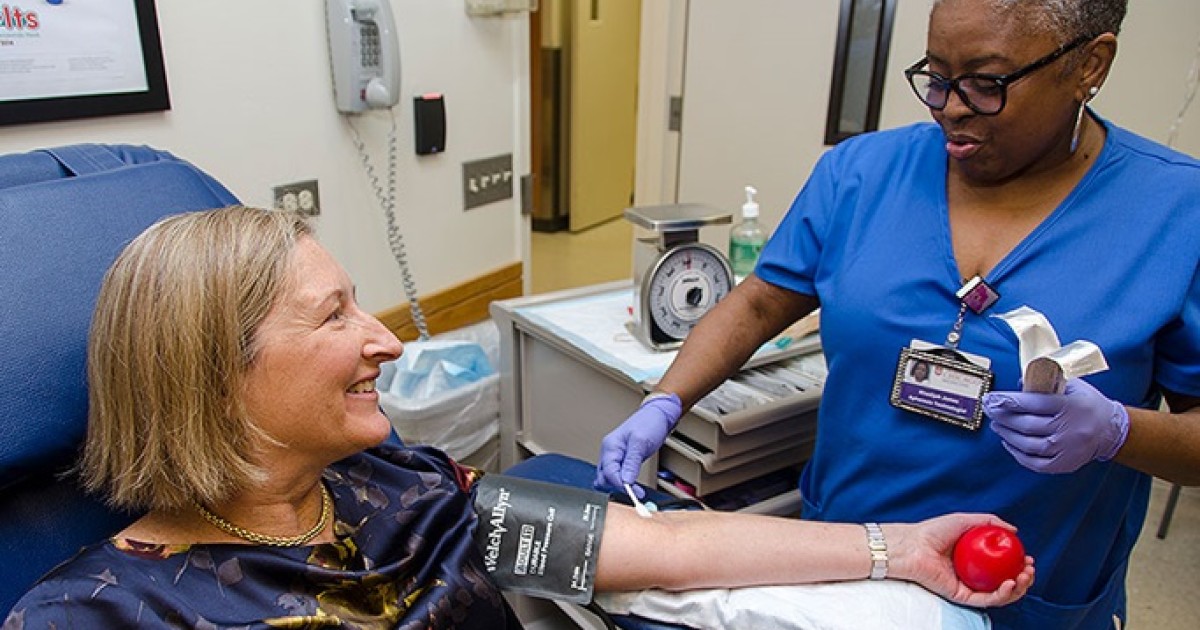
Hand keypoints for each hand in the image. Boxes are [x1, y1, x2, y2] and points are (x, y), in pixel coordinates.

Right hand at [594, 393, 681, 497]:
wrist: (658, 415)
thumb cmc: (649, 422)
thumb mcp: (641, 442)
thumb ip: (631, 462)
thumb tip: (625, 481)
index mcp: (610, 446)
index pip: (609, 472)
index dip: (621, 484)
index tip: (634, 492)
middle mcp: (610, 452)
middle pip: (605, 477)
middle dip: (618, 487)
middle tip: (636, 493)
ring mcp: (615, 456)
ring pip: (609, 478)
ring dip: (620, 486)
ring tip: (636, 490)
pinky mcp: (623, 460)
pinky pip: (618, 475)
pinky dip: (624, 482)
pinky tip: (633, 485)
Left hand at [891, 514, 1034, 607]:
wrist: (913, 545)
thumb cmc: (933, 531)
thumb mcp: (965, 521)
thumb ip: (989, 523)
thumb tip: (1014, 531)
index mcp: (976, 560)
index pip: (1003, 567)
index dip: (1019, 566)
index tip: (1029, 559)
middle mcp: (973, 575)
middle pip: (1005, 583)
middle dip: (1024, 580)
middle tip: (1029, 569)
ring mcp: (968, 587)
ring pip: (999, 595)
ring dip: (1018, 589)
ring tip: (1024, 576)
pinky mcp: (961, 596)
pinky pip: (985, 600)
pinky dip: (1001, 594)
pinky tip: (1010, 584)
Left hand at [983, 378, 1129, 473]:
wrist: (1112, 430)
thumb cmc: (1087, 404)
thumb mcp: (1073, 386)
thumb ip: (1047, 382)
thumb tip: (1019, 384)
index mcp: (1070, 406)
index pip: (1033, 403)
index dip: (1009, 401)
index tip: (992, 398)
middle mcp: (1068, 429)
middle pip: (1027, 424)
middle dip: (1003, 416)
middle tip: (989, 409)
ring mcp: (1066, 449)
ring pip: (1028, 444)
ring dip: (1007, 434)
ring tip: (996, 425)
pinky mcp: (1064, 464)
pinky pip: (1035, 462)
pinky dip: (1017, 454)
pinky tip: (1008, 443)